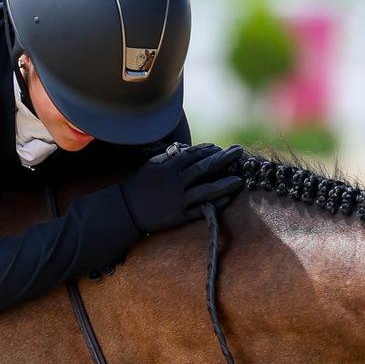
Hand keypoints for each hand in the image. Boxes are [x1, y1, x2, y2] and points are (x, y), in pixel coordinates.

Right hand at [118, 143, 245, 235]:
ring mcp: (178, 200)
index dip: (208, 150)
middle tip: (239, 152)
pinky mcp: (178, 216)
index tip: (220, 147)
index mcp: (168, 168)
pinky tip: (226, 198)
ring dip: (224, 184)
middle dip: (224, 159)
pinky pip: (200, 210)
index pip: (193, 155)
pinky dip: (214, 204)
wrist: (125, 211)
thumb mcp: (150, 166)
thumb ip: (168, 158)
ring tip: (239, 180)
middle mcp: (175, 183)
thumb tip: (184, 150)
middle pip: (204, 168)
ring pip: (206, 190)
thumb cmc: (137, 186)